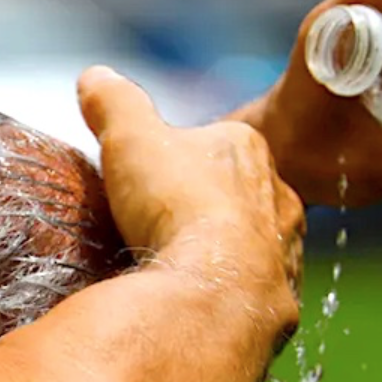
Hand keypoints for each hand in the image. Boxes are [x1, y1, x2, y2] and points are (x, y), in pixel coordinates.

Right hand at [78, 65, 303, 311]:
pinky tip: (204, 304)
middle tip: (166, 227)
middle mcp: (279, 197)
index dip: (182, 158)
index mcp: (247, 149)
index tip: (154, 177)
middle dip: (209, 207)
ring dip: (226, 254)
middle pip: (239, 195)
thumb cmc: (178, 205)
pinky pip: (257, 293)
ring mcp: (287, 252)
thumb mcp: (131, 138)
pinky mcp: (283, 301)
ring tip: (185, 270)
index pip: (216, 143)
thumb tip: (94, 77)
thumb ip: (114, 103)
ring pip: (255, 245)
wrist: (216, 289)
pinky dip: (233, 296)